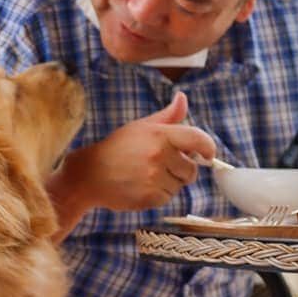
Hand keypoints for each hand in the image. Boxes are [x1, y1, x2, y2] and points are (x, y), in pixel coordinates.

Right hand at [54, 92, 216, 212]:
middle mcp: (159, 155)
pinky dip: (158, 195)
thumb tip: (183, 98)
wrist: (89, 174)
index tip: (208, 155)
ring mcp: (154, 178)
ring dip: (169, 183)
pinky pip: (168, 198)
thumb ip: (167, 116)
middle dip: (182, 169)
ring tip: (146, 176)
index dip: (208, 148)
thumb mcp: (141, 127)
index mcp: (159, 134)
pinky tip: (141, 187)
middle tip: (161, 166)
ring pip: (179, 185)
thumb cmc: (117, 148)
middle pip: (192, 169)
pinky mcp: (150, 197)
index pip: (198, 139)